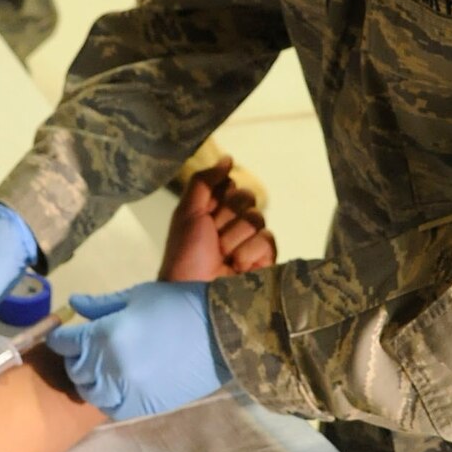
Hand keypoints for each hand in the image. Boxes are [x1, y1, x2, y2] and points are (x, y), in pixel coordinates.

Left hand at [47, 280, 227, 422]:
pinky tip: (118, 384)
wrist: (222, 333)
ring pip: (90, 393)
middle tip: (86, 347)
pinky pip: (113, 409)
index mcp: (105, 336)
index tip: (65, 334)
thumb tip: (74, 305)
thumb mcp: (137, 296)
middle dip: (75, 357)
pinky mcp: (144, 407)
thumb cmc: (178, 306)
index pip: (65, 343)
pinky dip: (109, 398)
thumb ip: (100, 305)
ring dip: (90, 380)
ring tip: (102, 367)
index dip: (61, 337)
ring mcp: (127, 392)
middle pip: (75, 370)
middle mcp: (109, 368)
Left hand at [160, 157, 275, 281]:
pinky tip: (237, 267)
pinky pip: (267, 240)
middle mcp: (233, 225)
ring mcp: (250, 243)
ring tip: (222, 257)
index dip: (219, 198)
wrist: (192, 293)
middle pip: (246, 199)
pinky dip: (248, 252)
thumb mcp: (187, 213)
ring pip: (257, 219)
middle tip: (212, 239)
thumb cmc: (184, 256)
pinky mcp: (265, 261)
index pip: (230, 186)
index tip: (206, 215)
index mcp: (214, 212)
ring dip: (234, 238)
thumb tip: (228, 158)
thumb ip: (205, 182)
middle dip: (226, 219)